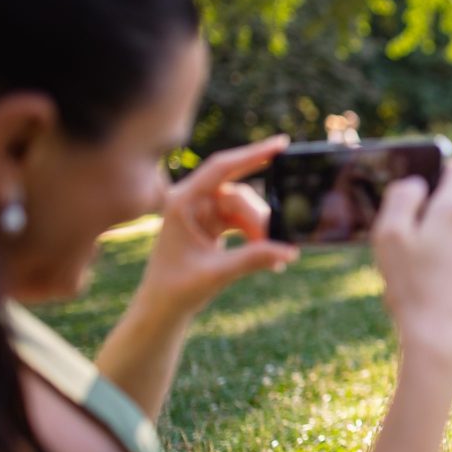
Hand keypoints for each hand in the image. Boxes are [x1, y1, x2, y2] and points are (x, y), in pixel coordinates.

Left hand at [136, 135, 297, 320]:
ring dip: (260, 230)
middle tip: (277, 244)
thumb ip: (253, 259)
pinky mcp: (212, 224)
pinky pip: (243, 221)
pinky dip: (257, 236)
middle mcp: (191, 201)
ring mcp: (202, 211)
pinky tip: (268, 255)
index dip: (252, 154)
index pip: (220, 168)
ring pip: (244, 208)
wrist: (162, 308)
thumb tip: (289, 250)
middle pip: (238, 194)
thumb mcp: (217, 273)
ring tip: (271, 258)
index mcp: (181, 202)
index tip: (282, 144)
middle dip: (259, 218)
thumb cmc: (177, 289)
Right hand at [371, 158, 451, 355]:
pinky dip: (433, 256)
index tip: (423, 185)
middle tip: (403, 238)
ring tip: (409, 265)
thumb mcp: (390, 234)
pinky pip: (449, 248)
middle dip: (425, 211)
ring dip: (426, 238)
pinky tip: (419, 279)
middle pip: (448, 200)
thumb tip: (416, 182)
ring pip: (446, 227)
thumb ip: (402, 197)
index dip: (442, 169)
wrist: (437, 332)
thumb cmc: (411, 283)